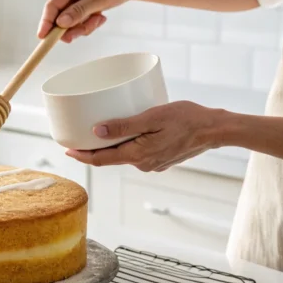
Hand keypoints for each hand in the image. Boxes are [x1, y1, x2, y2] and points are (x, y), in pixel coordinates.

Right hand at [38, 0, 143, 42]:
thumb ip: (79, 11)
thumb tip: (60, 23)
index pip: (53, 4)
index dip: (46, 22)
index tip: (42, 37)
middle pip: (60, 14)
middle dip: (72, 27)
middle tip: (84, 32)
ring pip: (69, 20)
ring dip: (83, 25)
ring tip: (99, 20)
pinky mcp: (80, 1)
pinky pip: (77, 19)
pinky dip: (87, 23)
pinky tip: (100, 17)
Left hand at [65, 101, 225, 171]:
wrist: (215, 129)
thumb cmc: (187, 119)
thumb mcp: (152, 117)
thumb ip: (123, 126)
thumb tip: (95, 132)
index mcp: (138, 156)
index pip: (101, 160)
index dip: (82, 155)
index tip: (66, 150)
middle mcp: (143, 164)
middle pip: (110, 158)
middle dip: (93, 149)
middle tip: (77, 136)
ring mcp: (153, 164)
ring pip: (124, 155)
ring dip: (111, 146)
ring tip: (98, 131)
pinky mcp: (160, 159)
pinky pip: (137, 153)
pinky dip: (127, 144)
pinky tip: (125, 131)